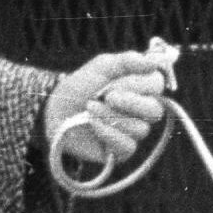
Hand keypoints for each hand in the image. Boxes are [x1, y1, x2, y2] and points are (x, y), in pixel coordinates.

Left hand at [46, 45, 171, 183]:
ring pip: (141, 129)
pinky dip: (107, 132)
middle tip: (106, 96)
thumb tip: (154, 62)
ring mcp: (133, 132)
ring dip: (111, 116)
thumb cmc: (79, 89)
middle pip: (155, 110)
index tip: (116, 80)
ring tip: (91, 108)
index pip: (158, 84)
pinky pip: (127, 145)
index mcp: (139, 87)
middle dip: (130, 102)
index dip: (140, 83)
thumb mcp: (100, 67)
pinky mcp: (122, 151)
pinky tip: (92, 123)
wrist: (55, 112)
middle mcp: (141, 111)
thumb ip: (127, 61)